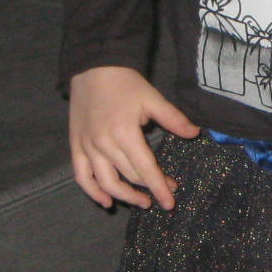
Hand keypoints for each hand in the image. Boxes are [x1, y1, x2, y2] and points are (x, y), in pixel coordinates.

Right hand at [68, 65, 199, 210]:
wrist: (92, 68)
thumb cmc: (125, 83)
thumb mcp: (152, 98)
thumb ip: (173, 119)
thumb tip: (195, 133)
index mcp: (125, 133)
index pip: (145, 169)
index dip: (159, 188)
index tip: (170, 202)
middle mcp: (104, 145)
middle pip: (129, 176)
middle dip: (150, 188)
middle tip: (166, 191)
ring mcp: (87, 148)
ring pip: (107, 182)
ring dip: (125, 196)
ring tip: (142, 202)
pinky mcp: (75, 147)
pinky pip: (82, 177)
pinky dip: (93, 192)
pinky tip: (106, 201)